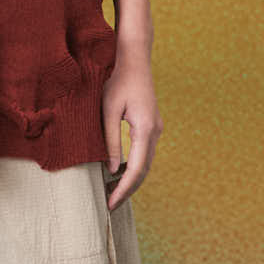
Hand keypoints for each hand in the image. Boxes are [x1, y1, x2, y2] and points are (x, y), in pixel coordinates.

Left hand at [102, 54, 160, 207]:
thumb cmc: (117, 79)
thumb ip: (110, 141)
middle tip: (110, 206)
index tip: (111, 204)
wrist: (133, 57)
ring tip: (111, 193)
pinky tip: (118, 173)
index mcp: (145, 128)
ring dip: (130, 179)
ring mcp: (155, 128)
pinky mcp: (150, 125)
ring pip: (146, 163)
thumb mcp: (107, 110)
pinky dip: (133, 166)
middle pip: (144, 170)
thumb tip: (111, 170)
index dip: (124, 189)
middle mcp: (155, 131)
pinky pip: (144, 153)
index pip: (137, 169)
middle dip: (128, 189)